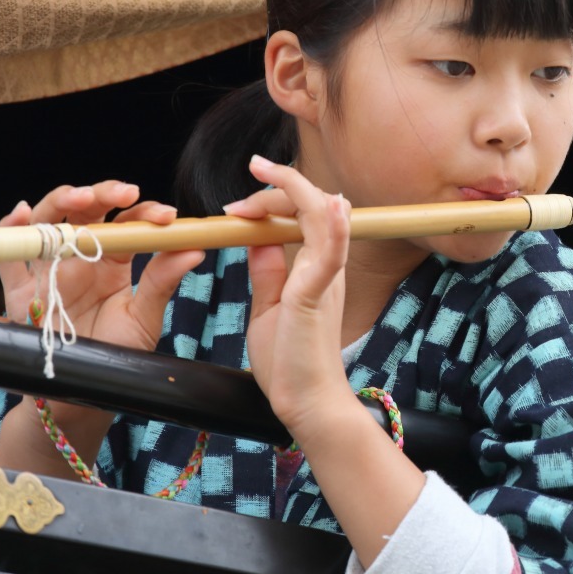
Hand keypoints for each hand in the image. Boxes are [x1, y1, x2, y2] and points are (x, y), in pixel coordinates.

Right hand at [0, 181, 203, 351]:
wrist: (81, 394)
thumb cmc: (114, 355)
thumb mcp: (144, 318)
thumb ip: (162, 281)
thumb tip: (195, 249)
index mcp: (112, 261)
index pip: (126, 224)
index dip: (143, 213)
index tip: (165, 215)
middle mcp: (79, 258)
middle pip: (84, 211)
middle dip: (101, 194)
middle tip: (124, 193)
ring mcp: (48, 270)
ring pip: (47, 223)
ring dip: (59, 203)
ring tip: (79, 197)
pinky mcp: (19, 291)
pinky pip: (7, 257)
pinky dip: (7, 233)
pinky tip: (19, 216)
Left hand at [232, 157, 359, 445]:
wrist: (306, 403)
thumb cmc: (289, 361)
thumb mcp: (270, 306)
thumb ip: (268, 271)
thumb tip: (258, 238)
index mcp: (315, 268)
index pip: (302, 215)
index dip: (274, 198)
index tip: (239, 201)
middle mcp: (326, 267)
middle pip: (313, 206)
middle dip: (280, 185)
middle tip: (250, 175)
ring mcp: (326, 279)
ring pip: (324, 217)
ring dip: (297, 189)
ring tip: (266, 170)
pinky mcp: (318, 295)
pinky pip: (331, 254)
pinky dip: (333, 226)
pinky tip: (330, 205)